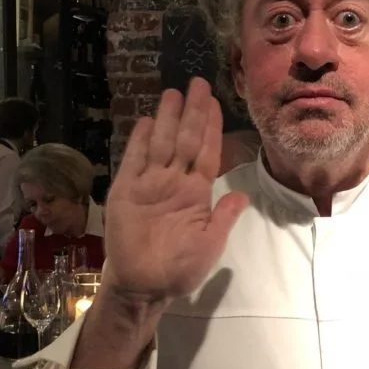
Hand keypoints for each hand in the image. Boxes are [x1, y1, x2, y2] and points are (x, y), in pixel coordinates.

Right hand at [102, 77, 248, 303]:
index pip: (208, 153)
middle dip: (193, 112)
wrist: (143, 286)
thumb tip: (242, 195)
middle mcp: (174, 182)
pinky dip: (138, 141)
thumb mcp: (209, 246)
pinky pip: (133, 161)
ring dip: (167, 119)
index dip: (212, 128)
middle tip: (198, 83)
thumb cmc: (178, 270)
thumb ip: (223, 218)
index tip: (215, 103)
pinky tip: (144, 121)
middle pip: (186, 140)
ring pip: (161, 144)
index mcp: (196, 193)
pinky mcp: (126, 191)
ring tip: (173, 92)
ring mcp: (149, 185)